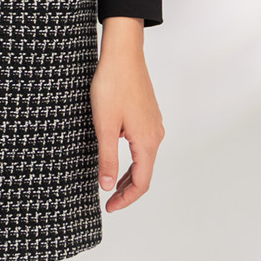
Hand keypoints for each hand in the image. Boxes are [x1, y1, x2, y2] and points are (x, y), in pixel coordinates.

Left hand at [90, 34, 164, 212]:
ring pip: (144, 157)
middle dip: (127, 190)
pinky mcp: (148, 112)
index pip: (141, 182)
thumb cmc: (113, 84)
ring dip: (129, 173)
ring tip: (111, 182)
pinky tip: (117, 152)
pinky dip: (131, 156)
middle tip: (109, 201)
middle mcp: (155, 134)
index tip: (109, 207)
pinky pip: (142, 142)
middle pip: (145, 172)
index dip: (125, 199)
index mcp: (147, 141)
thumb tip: (107, 186)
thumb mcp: (104, 125)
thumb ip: (107, 158)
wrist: (123, 52)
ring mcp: (154, 122)